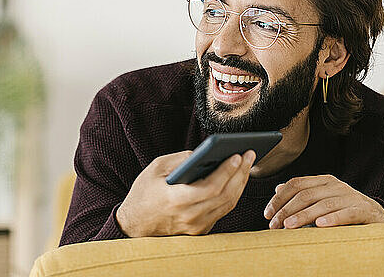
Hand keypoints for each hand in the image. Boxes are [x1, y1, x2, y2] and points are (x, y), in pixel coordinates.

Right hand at [116, 149, 255, 236]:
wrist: (134, 224)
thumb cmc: (144, 192)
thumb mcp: (156, 168)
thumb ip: (181, 159)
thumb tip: (206, 153)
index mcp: (176, 200)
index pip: (210, 188)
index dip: (227, 171)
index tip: (238, 155)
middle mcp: (189, 217)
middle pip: (224, 195)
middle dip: (240, 173)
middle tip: (250, 154)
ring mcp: (196, 226)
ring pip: (227, 204)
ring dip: (240, 183)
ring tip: (247, 164)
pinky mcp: (200, 230)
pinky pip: (222, 210)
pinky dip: (232, 193)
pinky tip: (237, 179)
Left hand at [263, 174, 383, 228]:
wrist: (377, 217)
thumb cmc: (344, 210)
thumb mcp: (322, 200)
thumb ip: (302, 194)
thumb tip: (278, 188)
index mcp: (324, 181)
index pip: (296, 184)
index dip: (279, 198)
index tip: (267, 214)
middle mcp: (336, 185)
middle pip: (306, 194)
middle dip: (286, 210)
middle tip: (274, 225)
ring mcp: (350, 196)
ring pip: (322, 204)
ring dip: (303, 216)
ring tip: (289, 226)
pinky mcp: (364, 210)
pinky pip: (346, 213)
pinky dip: (332, 219)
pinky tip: (320, 225)